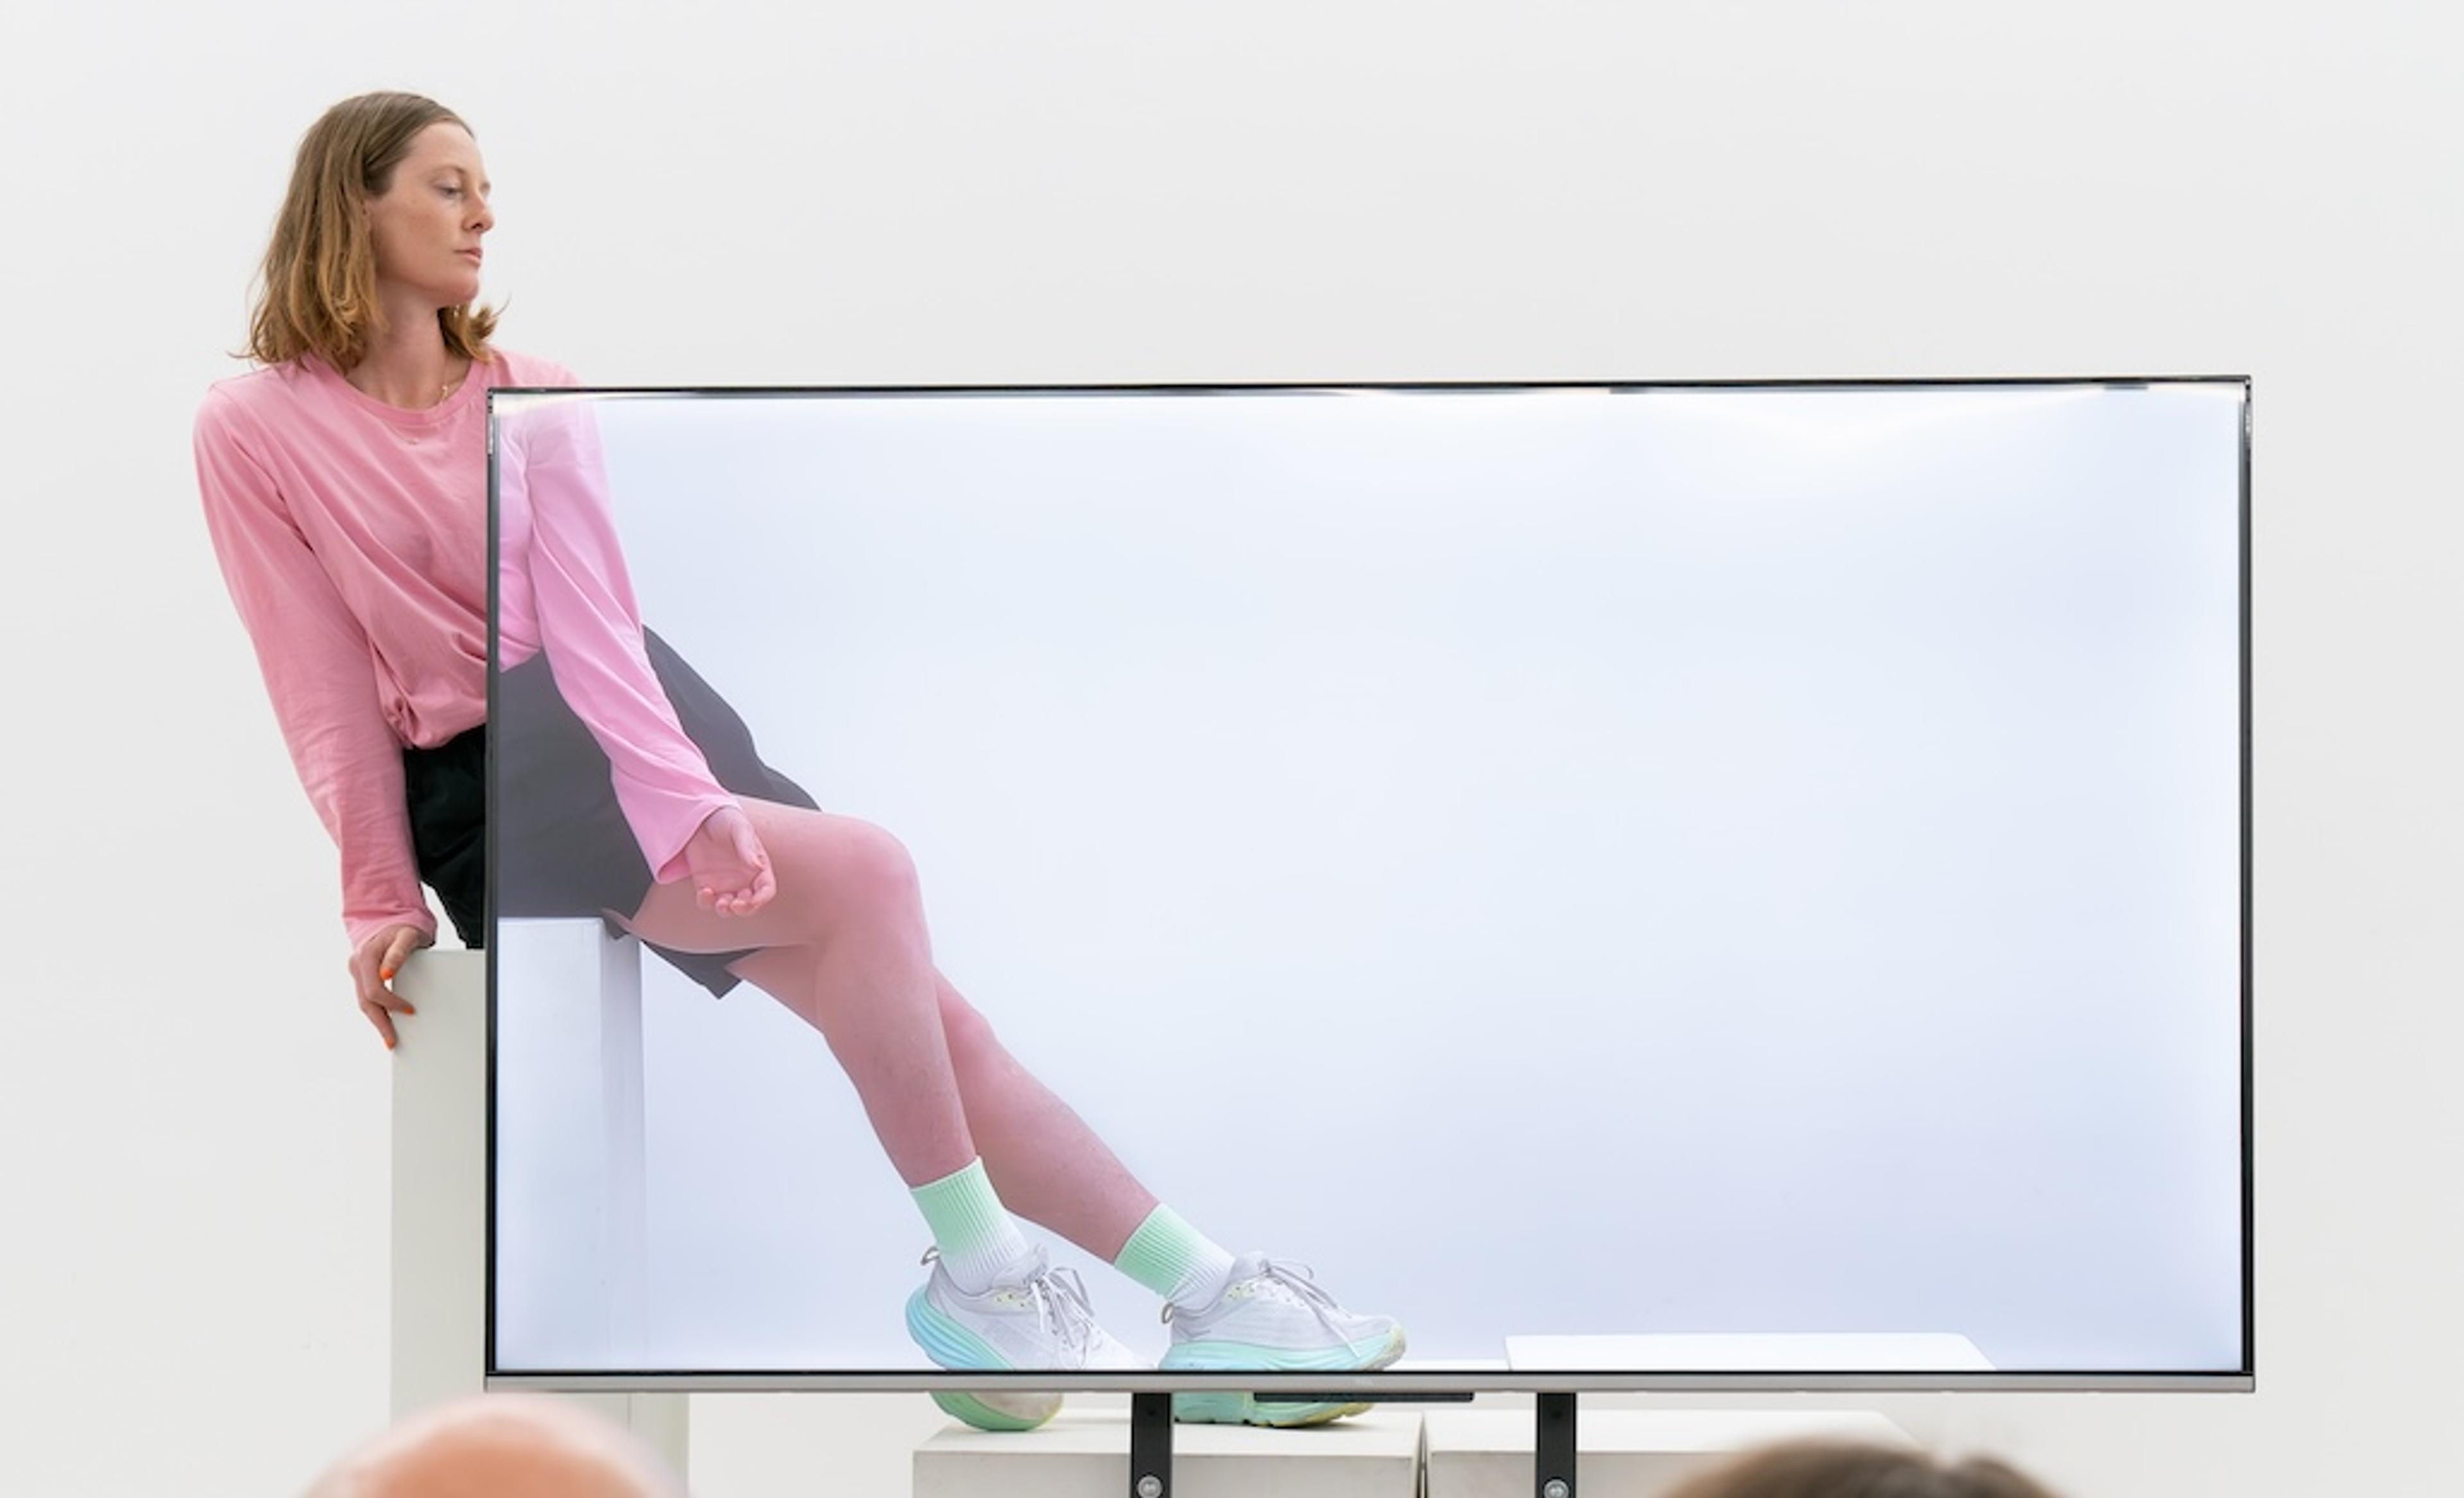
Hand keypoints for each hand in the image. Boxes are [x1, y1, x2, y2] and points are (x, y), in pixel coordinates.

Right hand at [348, 922, 433, 1049]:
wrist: (391, 919)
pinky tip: (385, 1022)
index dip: (392, 1004)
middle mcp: (357, 965)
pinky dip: (376, 1011)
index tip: (410, 1011)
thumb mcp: (407, 936)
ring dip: (377, 1021)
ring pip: (364, 1003)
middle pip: (365, 1002)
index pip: (374, 990)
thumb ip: (398, 953)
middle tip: (392, 1042)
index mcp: (366, 957)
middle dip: (380, 1023)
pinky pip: (367, 997)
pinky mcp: (362, 975)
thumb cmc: (403, 926)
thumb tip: (387, 974)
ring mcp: (357, 971)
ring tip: (389, 1038)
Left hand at [683, 803, 775, 917]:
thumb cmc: (726, 819)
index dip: (762, 898)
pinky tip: (705, 891)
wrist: (700, 817)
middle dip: (744, 909)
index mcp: (758, 867)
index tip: (753, 900)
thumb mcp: (739, 828)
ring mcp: (724, 884)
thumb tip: (758, 866)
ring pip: (728, 908)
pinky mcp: (705, 885)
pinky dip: (706, 902)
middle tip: (736, 905)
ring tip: (721, 902)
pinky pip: (707, 901)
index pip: (766, 889)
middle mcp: (743, 880)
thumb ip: (747, 847)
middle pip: (749, 905)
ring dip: (726, 910)